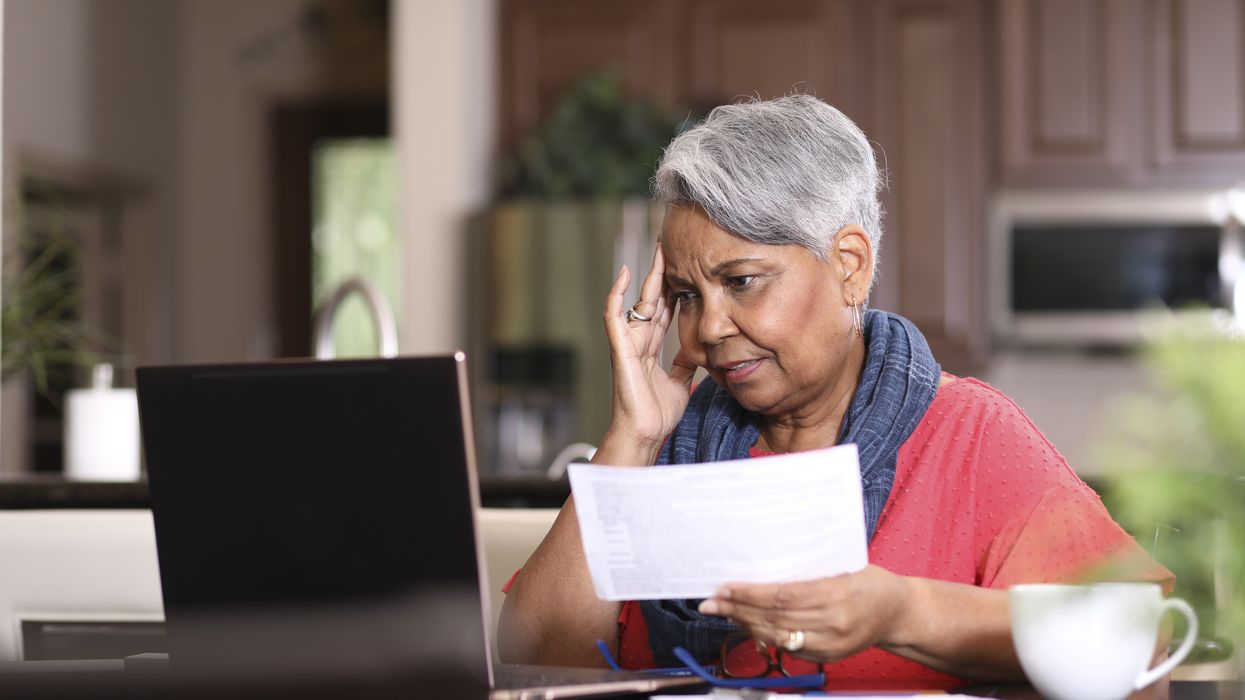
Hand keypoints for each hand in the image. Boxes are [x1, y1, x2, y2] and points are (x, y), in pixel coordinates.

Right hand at [600, 245, 696, 456]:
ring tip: (658, 251)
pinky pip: (614, 315)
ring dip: (648, 276)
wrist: (645, 433)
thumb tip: (696, 351)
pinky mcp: (620, 347)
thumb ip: (684, 364)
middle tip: (674, 248)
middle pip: (654, 300)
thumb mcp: (680, 383)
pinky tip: (625, 274)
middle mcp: (640, 341)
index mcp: (653, 348)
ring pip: (639, 301)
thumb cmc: (657, 414)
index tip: (687, 269)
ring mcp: (629, 342)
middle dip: (664, 274)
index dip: (674, 289)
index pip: (665, 311)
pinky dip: (616, 294)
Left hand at [697, 565, 910, 663]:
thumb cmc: (871, 581)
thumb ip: (809, 572)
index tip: (726, 587)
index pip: (782, 596)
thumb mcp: (844, 566)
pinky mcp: (828, 656)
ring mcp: (830, 644)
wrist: (900, 613)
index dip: (750, 594)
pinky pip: (788, 648)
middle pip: (774, 618)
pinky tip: (748, 625)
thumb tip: (765, 568)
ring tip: (723, 613)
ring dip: (745, 624)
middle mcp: (832, 623)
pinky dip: (764, 636)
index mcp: (836, 595)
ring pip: (777, 636)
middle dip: (738, 610)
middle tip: (711, 603)